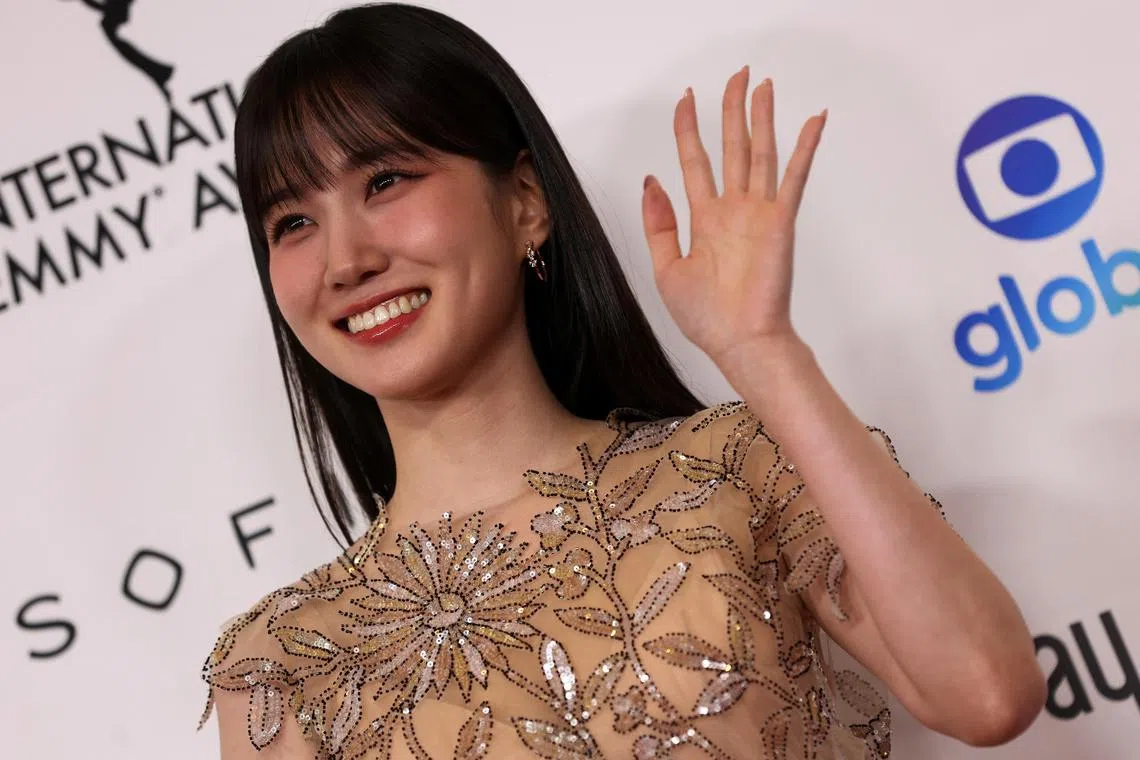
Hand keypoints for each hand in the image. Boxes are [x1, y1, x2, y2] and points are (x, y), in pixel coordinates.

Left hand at [641, 67, 825, 369]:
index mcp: (704, 219)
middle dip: (731, 110)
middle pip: (731, 147)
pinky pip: (794, 177)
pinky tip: (813, 120)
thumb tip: (651, 180)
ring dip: (761, 118)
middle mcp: (732, 210)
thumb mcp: (666, 269)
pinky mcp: (780, 222)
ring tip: (762, 84)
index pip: (694, 162)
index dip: (688, 129)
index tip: (685, 100)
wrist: (739, 342)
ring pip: (761, 153)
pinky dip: (804, 148)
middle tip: (735, 75)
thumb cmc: (705, 317)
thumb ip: (659, 223)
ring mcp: (758, 213)